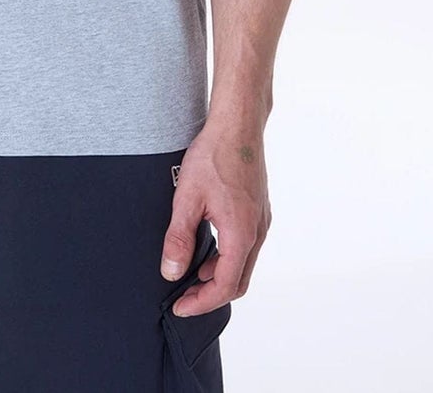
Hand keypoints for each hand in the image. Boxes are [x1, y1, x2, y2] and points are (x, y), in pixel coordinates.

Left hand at [159, 118, 270, 314]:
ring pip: (244, 265)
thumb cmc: (213, 155)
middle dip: (210, 295)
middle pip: (238, 282)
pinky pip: (247, 246)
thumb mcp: (187, 198)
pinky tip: (208, 248)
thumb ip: (179, 238)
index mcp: (241, 234)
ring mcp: (261, 221)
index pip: (224, 287)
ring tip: (191, 274)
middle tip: (184, 296)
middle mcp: (257, 232)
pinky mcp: (259, 211)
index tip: (179, 307)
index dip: (201, 303)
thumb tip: (171, 272)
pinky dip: (228, 258)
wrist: (237, 125)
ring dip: (219, 276)